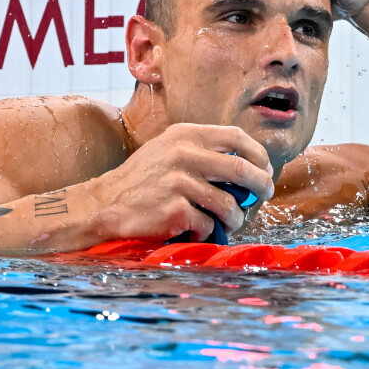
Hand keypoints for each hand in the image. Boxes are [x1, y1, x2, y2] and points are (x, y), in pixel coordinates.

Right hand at [87, 123, 273, 242]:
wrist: (102, 204)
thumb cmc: (142, 179)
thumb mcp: (168, 150)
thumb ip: (203, 150)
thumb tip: (249, 166)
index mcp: (185, 134)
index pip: (236, 137)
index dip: (258, 154)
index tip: (265, 168)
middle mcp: (183, 154)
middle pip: (242, 170)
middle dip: (262, 185)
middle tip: (265, 195)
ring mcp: (179, 182)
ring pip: (229, 205)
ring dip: (235, 219)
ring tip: (228, 223)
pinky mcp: (175, 210)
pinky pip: (208, 225)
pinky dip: (207, 233)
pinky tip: (194, 232)